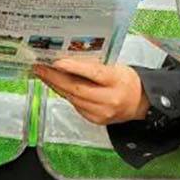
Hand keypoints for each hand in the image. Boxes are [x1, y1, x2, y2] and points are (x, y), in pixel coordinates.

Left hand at [33, 58, 147, 125]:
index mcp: (117, 81)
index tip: (56, 62)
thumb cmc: (126, 80)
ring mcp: (101, 112)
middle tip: (40, 68)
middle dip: (55, 78)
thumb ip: (93, 66)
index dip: (73, 68)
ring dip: (56, 86)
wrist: (140, 103)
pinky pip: (75, 105)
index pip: (93, 74)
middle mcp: (109, 99)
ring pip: (73, 98)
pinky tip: (56, 86)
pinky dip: (65, 94)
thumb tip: (67, 60)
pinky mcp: (95, 120)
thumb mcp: (115, 67)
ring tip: (43, 75)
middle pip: (77, 89)